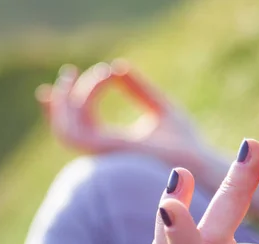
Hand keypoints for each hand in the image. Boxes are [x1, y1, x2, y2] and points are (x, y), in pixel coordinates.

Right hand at [36, 60, 225, 178]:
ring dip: (72, 97)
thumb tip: (118, 66)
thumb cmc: (184, 143)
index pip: (77, 127)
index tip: (74, 75)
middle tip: (69, 71)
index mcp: (112, 146)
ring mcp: (103, 155)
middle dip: (60, 100)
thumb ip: (138, 89)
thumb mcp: (159, 107)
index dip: (65, 105)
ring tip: (98, 72)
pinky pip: (81, 125)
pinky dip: (88, 97)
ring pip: (67, 127)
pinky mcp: (108, 151)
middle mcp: (103, 153)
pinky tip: (105, 78)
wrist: (198, 162)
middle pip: (65, 128)